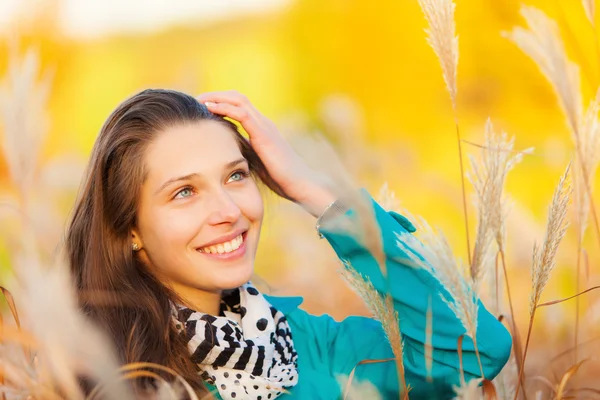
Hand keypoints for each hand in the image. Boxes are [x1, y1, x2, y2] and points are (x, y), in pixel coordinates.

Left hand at [196, 90, 335, 217]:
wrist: (300, 183)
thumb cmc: (281, 177)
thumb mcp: (257, 161)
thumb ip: (245, 152)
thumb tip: (227, 152)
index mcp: (262, 127)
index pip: (239, 105)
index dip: (220, 101)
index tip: (202, 107)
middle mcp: (263, 122)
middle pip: (237, 97)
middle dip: (215, 95)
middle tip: (196, 99)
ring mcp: (265, 126)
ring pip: (238, 100)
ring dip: (216, 97)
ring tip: (199, 100)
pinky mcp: (263, 134)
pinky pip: (242, 113)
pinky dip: (224, 108)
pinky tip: (209, 108)